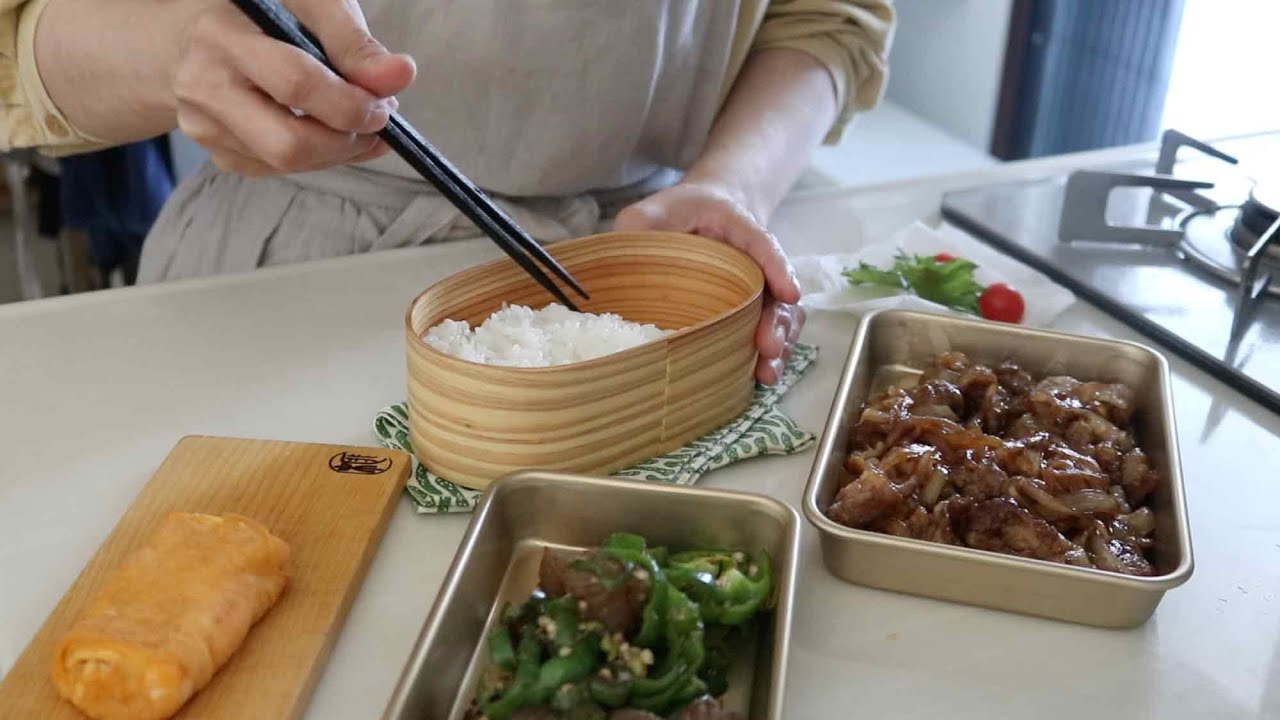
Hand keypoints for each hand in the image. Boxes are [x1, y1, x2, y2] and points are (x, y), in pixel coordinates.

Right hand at [173, 0, 415, 176]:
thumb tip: (400, 76)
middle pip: (288, 144)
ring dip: (338, 150)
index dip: (351, 104)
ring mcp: (204, 125)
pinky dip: (317, 156)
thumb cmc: (260, 12)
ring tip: (359, 122)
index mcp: (223, 36)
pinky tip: (329, 131)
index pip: (296, 85)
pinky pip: (278, 169)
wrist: (191, 33)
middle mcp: (203, 86)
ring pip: (286, 163)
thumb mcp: (307, 4)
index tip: (386, 101)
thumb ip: (353, 41)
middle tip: (377, 120)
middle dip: (347, 141)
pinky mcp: (215, 150)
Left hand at [614, 181, 804, 384]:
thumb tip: (622, 256)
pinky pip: (768, 329)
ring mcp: (756, 287)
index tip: (789, 294)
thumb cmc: (676, 214)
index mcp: (736, 226)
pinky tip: (759, 376)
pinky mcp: (750, 309)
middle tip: (767, 347)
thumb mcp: (651, 212)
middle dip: (777, 322)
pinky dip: (769, 353)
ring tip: (766, 373)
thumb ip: (639, 226)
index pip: (760, 243)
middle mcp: (755, 260)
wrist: (699, 214)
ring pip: (780, 315)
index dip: (776, 267)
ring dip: (778, 343)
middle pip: (775, 291)